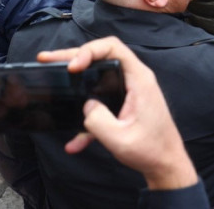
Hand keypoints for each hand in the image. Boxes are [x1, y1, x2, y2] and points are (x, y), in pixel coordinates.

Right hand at [37, 37, 197, 190]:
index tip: (72, 67)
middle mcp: (133, 79)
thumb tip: (86, 106)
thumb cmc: (151, 150)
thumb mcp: (120, 138)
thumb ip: (98, 120)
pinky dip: (85, 117)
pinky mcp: (122, 104)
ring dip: (74, 79)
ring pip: (96, 76)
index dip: (89, 51)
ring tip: (49, 73)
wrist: (166, 165)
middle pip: (100, 56)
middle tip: (47, 59)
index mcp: (138, 79)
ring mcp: (127, 91)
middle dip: (73, 56)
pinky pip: (99, 101)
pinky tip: (74, 142)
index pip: (113, 48)